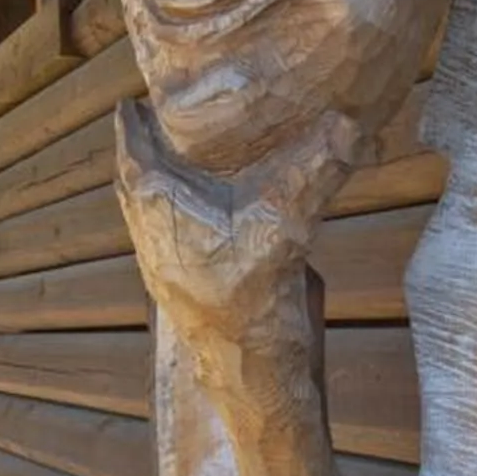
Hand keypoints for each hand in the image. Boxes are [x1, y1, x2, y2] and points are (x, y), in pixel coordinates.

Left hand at [115, 99, 357, 357]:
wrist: (250, 373)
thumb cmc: (254, 301)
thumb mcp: (286, 227)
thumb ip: (313, 173)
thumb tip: (348, 124)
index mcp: (157, 211)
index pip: (133, 155)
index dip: (131, 127)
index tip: (128, 102)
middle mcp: (149, 235)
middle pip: (132, 183)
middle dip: (140, 151)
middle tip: (151, 122)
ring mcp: (160, 265)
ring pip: (144, 212)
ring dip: (154, 184)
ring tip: (174, 159)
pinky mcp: (177, 286)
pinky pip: (162, 235)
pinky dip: (172, 212)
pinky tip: (203, 212)